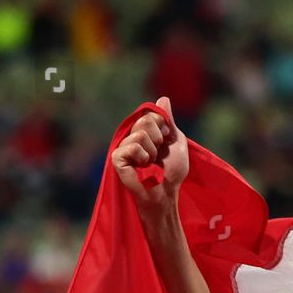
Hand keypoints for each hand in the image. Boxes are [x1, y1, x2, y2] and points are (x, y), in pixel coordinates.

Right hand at [112, 96, 188, 213]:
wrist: (166, 194)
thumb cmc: (172, 172)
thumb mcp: (175, 143)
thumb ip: (168, 121)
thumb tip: (163, 98)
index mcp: (144, 132)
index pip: (152, 114)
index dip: (163, 127)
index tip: (165, 142)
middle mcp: (131, 136)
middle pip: (145, 121)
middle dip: (158, 139)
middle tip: (157, 156)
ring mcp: (122, 147)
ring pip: (140, 133)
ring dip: (152, 151)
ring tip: (149, 164)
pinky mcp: (116, 158)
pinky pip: (132, 146)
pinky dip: (142, 157)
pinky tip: (141, 167)